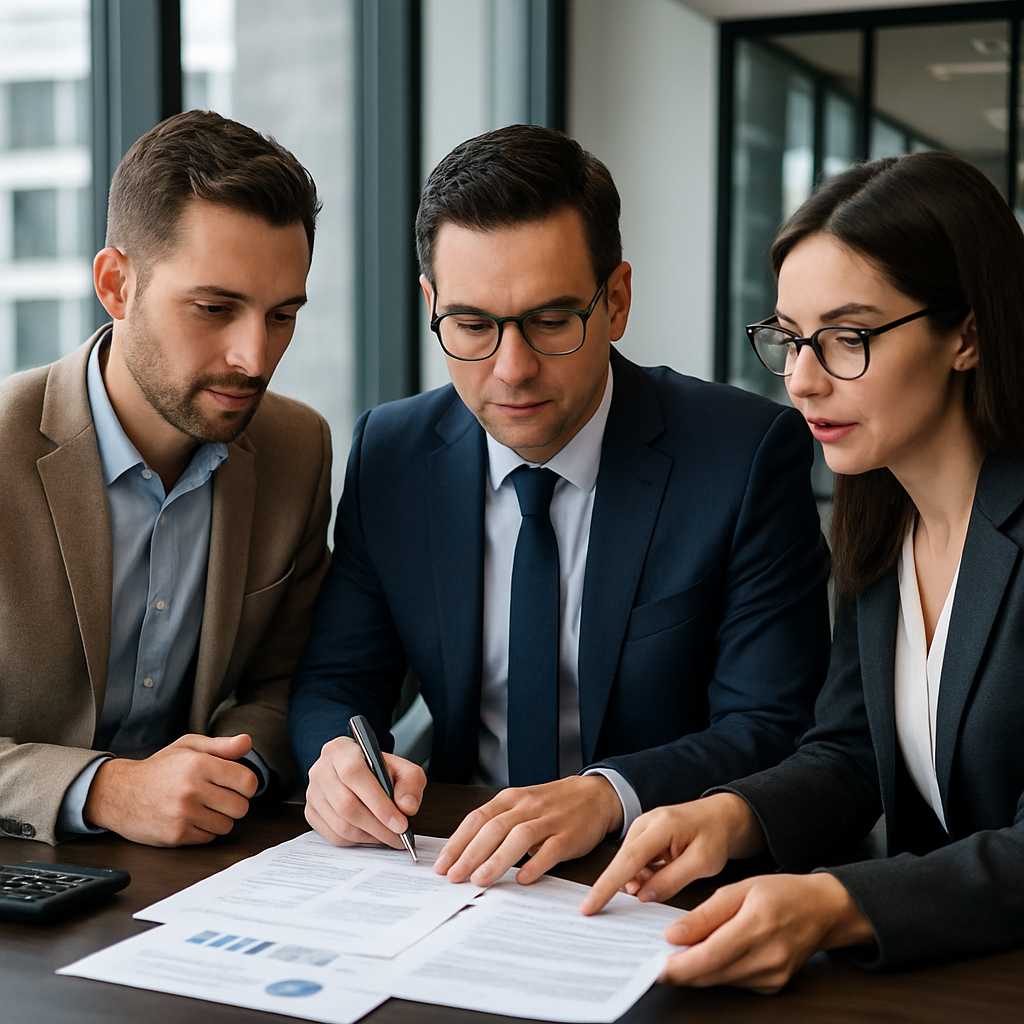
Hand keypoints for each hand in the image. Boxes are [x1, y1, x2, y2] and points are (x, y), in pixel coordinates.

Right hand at [83, 733, 258, 845]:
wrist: (120, 793)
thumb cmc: (159, 768)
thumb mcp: (188, 747)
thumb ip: (221, 745)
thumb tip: (247, 742)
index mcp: (199, 764)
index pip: (247, 782)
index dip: (247, 784)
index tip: (237, 784)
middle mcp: (192, 789)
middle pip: (241, 807)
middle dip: (234, 802)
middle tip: (218, 796)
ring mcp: (183, 814)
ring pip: (226, 825)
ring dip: (219, 818)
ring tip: (202, 807)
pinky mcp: (175, 835)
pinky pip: (209, 838)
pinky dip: (204, 830)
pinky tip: (189, 818)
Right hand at [304, 735, 425, 849]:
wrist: (359, 770)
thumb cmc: (378, 768)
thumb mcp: (402, 767)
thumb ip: (410, 783)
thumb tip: (407, 807)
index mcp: (340, 750)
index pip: (354, 775)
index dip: (378, 802)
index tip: (401, 823)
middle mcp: (321, 770)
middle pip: (347, 805)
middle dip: (378, 826)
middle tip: (399, 836)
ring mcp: (313, 793)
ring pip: (341, 825)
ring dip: (369, 836)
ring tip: (389, 837)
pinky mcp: (311, 813)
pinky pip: (334, 836)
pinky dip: (357, 842)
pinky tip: (373, 836)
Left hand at [434, 775, 623, 886]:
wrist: (595, 794)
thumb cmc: (552, 804)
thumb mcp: (521, 805)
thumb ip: (497, 823)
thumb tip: (465, 853)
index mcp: (510, 799)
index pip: (477, 819)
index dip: (458, 842)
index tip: (442, 864)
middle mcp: (527, 806)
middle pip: (493, 828)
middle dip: (470, 854)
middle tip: (453, 877)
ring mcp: (549, 820)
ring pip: (518, 837)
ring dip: (497, 859)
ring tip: (479, 880)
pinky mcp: (569, 835)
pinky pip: (550, 849)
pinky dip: (535, 864)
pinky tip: (522, 879)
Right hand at [580, 793, 763, 914]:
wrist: (721, 815)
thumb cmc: (715, 836)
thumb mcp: (703, 863)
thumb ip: (672, 880)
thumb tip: (643, 897)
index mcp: (660, 827)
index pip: (628, 860)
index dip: (607, 885)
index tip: (590, 906)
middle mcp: (645, 823)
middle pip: (622, 861)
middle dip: (620, 886)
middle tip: (626, 906)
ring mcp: (642, 826)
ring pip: (628, 862)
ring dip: (638, 881)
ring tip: (668, 878)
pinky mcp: (643, 834)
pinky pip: (634, 859)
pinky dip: (642, 874)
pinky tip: (660, 877)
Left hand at [654, 872, 874, 992]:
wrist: (823, 911)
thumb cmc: (781, 893)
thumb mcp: (739, 889)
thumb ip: (705, 914)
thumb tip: (673, 935)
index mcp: (757, 926)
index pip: (709, 955)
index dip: (679, 966)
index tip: (654, 966)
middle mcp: (767, 957)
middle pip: (712, 974)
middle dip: (680, 971)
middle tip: (654, 960)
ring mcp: (772, 976)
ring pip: (720, 981)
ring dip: (696, 971)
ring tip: (677, 953)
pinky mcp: (773, 986)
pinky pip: (734, 982)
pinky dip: (716, 971)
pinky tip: (708, 956)